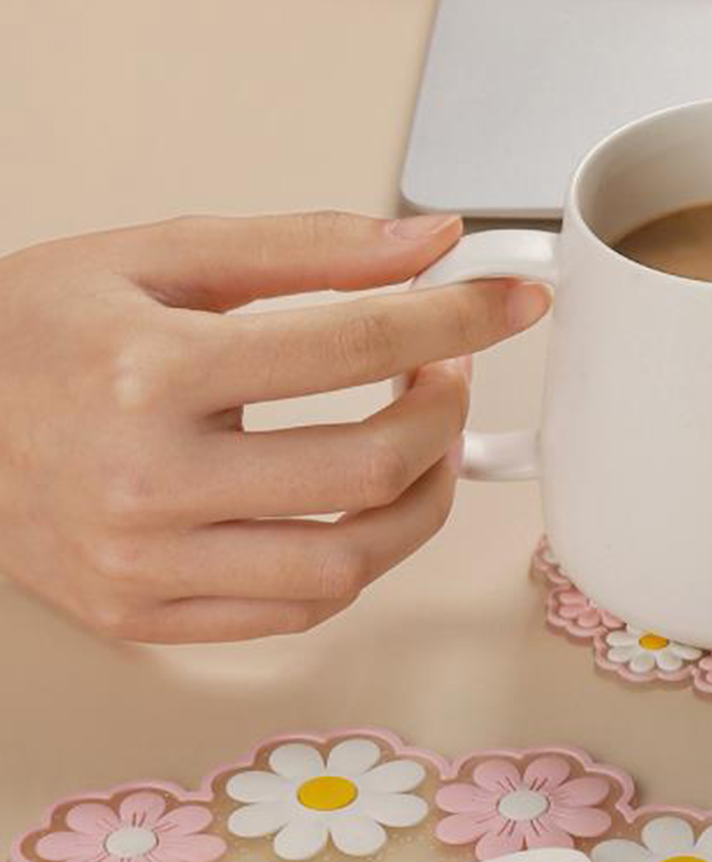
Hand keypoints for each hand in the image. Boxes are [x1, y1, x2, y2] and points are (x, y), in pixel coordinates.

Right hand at [0, 210, 545, 642]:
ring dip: (422, 500)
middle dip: (446, 413)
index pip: (358, 345)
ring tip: (424, 445)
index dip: (460, 318)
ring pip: (349, 560)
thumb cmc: (30, 333)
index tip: (513, 304)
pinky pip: (297, 609)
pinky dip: (356, 558)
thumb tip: (429, 245)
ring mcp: (146, 565)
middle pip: (370, 465)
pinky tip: (357, 504)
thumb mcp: (157, 258)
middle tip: (448, 371)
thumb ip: (305, 247)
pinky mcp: (145, 616)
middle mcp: (148, 481)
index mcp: (151, 371)